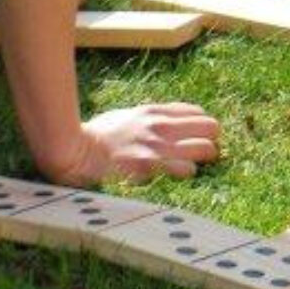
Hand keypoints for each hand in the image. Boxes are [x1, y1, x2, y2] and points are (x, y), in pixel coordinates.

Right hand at [49, 103, 221, 184]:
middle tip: (200, 154)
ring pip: (206, 149)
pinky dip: (187, 174)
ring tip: (191, 166)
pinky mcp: (153, 166)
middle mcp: (161, 125)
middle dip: (209, 142)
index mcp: (154, 112)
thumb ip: (149, 117)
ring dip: (202, 160)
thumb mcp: (126, 116)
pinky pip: (188, 170)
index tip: (196, 139)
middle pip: (211, 128)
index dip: (201, 129)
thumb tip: (166, 119)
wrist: (78, 151)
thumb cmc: (99, 135)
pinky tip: (176, 176)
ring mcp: (158, 145)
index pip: (199, 114)